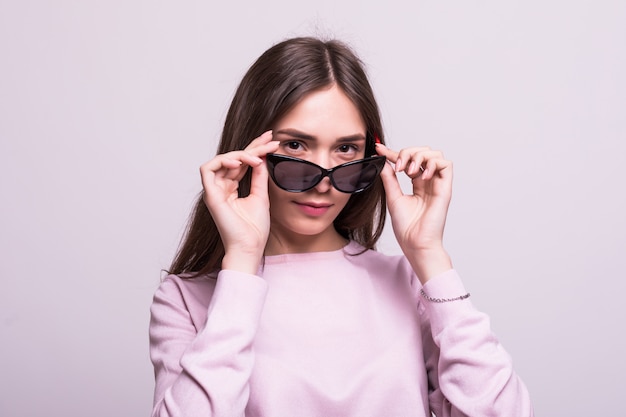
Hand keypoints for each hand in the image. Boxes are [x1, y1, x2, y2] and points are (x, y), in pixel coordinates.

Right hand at [200, 131, 278, 272]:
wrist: (250, 246)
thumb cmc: (254, 228)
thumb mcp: (260, 195)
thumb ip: (258, 176)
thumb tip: (261, 158)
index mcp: (231, 189)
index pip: (242, 162)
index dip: (255, 148)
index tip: (272, 140)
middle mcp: (221, 187)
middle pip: (234, 158)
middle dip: (252, 146)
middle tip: (270, 139)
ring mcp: (214, 191)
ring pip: (222, 160)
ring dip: (240, 154)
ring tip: (257, 157)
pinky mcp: (210, 196)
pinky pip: (208, 169)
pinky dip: (223, 161)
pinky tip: (241, 162)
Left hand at [376, 143, 452, 282]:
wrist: (415, 242)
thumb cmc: (406, 227)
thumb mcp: (392, 197)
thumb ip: (389, 178)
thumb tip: (381, 161)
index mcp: (416, 184)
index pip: (407, 161)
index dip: (393, 152)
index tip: (379, 149)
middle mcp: (428, 182)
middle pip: (423, 152)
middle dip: (408, 152)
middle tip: (397, 167)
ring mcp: (437, 184)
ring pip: (435, 154)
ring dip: (419, 156)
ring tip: (409, 171)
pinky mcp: (445, 188)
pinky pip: (446, 164)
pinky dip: (433, 163)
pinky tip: (422, 175)